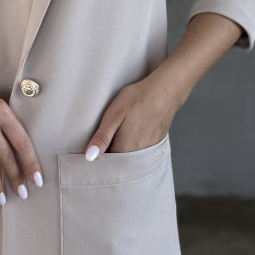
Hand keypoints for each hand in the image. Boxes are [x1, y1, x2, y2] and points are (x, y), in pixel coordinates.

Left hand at [84, 13, 243, 160]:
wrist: (165, 90)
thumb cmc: (137, 99)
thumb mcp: (113, 115)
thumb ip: (102, 138)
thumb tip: (89, 157)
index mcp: (125, 150)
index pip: (108, 164)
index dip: (99, 159)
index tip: (93, 151)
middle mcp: (138, 154)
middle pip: (120, 164)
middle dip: (110, 157)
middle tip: (102, 143)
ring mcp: (149, 150)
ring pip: (130, 158)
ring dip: (122, 152)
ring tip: (116, 137)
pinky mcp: (156, 143)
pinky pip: (140, 152)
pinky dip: (133, 147)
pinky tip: (131, 134)